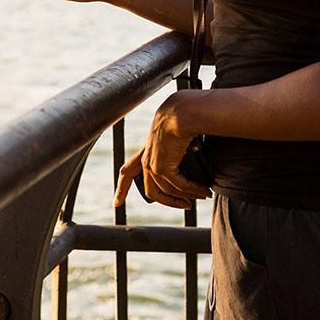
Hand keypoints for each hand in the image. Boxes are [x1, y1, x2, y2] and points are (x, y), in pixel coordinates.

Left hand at [114, 92, 211, 209]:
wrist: (180, 113)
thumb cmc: (181, 119)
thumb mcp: (174, 134)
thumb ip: (176, 147)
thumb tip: (190, 156)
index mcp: (146, 151)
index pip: (128, 171)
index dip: (122, 188)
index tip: (116, 204)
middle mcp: (147, 160)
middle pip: (150, 191)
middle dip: (169, 202)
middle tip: (186, 206)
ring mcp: (153, 164)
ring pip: (168, 191)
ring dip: (188, 195)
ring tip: (203, 195)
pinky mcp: (162, 167)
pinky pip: (179, 186)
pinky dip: (192, 190)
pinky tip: (203, 190)